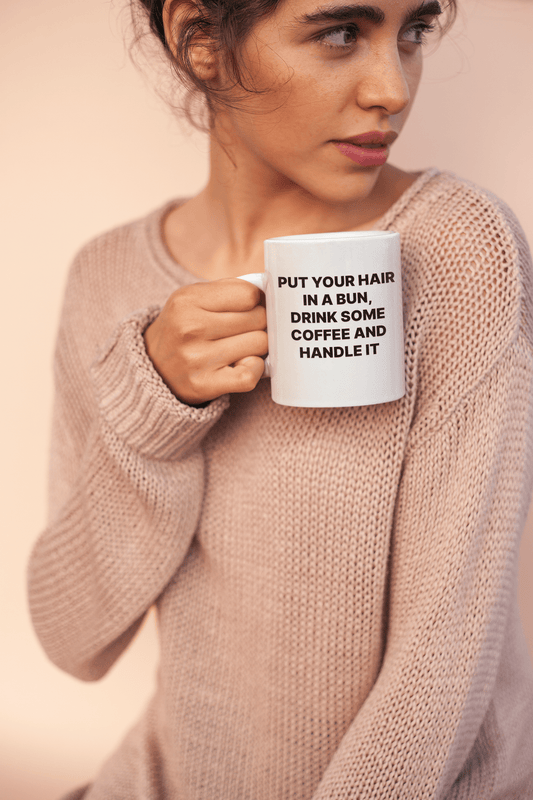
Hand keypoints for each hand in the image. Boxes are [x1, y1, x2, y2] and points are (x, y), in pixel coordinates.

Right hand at [144, 278, 267, 404]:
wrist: (152, 366)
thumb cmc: (184, 328)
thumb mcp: (194, 298)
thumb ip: (230, 289)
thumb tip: (269, 293)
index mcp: (188, 300)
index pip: (249, 294)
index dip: (256, 300)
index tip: (249, 308)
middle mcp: (190, 328)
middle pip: (258, 319)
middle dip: (259, 323)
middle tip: (246, 329)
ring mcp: (196, 358)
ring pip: (259, 344)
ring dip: (257, 346)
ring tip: (241, 346)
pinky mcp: (204, 384)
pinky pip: (249, 375)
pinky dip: (254, 369)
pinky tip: (244, 363)